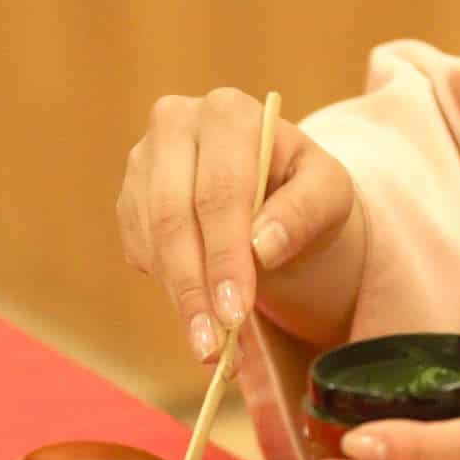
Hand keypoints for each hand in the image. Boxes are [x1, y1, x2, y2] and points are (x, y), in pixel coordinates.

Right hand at [117, 88, 367, 363]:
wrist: (274, 193)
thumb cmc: (304, 191)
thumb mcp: (329, 195)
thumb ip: (305, 212)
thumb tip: (263, 248)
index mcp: (228, 113)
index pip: (219, 192)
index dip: (224, 256)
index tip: (236, 312)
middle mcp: (175, 123)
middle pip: (173, 216)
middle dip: (194, 288)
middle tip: (213, 345)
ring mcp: (144, 160)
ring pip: (151, 239)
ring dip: (178, 299)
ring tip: (210, 346)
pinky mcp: (130, 196)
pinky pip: (139, 250)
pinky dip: (167, 287)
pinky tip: (199, 307)